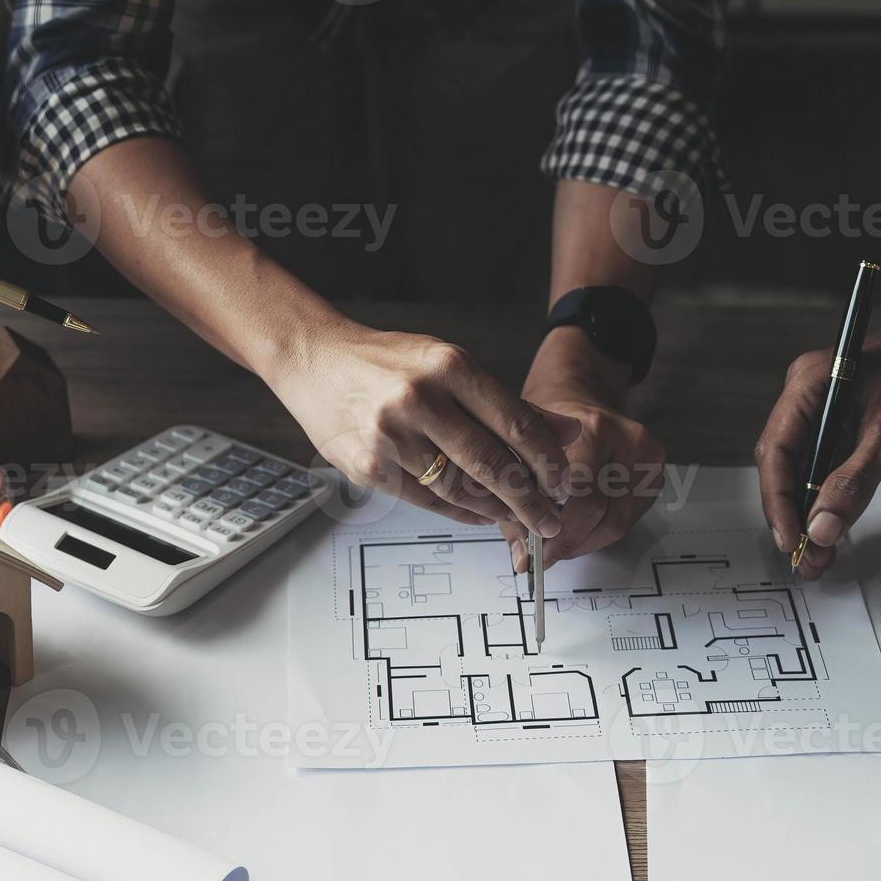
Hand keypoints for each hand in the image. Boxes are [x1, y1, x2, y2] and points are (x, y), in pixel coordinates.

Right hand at [262, 319, 575, 535]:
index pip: (515, 423)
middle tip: (549, 520)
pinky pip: (426, 500)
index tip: (562, 481)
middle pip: (492, 464)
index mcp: (449, 366)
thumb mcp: (449, 364)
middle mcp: (420, 399)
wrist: (314, 360)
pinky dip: (459, 512)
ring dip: (494, 510)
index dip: (546, 460)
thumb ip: (508, 402)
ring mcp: (390, 436)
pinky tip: (478, 513)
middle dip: (528, 500)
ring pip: (459, 488)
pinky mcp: (368, 467)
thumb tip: (566, 432)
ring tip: (515, 518)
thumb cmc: (385, 362)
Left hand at [500, 327, 666, 570]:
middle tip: (546, 555)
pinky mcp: (655, 468)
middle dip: (571, 544)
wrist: (577, 388)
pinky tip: (580, 526)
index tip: (536, 555)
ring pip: (619, 523)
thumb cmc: (546, 420)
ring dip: (586, 542)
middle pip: (604, 517)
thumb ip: (516, 507)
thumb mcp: (519, 450)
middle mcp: (626, 439)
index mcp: (592, 430)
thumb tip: (522, 562)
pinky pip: (630, 516)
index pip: (581, 500)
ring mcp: (647, 454)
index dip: (556, 535)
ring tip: (560, 541)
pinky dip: (602, 529)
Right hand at [755, 318, 880, 579]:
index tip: (792, 540)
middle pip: (782, 464)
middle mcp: (806, 395)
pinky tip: (831, 527)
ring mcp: (821, 408)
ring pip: (801, 469)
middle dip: (792, 514)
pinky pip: (823, 464)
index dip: (779, 501)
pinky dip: (827, 497)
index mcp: (810, 385)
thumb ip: (852, 484)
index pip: (776, 452)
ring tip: (819, 554)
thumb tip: (822, 528)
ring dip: (808, 511)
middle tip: (806, 557)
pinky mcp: (839, 422)